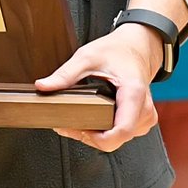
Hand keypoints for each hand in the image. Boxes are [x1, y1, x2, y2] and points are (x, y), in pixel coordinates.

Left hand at [35, 23, 160, 151]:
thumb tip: (43, 86)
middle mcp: (143, 109)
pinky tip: (91, 121)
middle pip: (115, 139)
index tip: (76, 129)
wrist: (136, 47)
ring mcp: (144, 117)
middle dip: (88, 135)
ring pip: (117, 140)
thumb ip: (65, 74)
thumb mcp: (87, 57)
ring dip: (95, 135)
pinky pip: (121, 135)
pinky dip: (104, 131)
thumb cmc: (117, 51)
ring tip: (77, 120)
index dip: (96, 137)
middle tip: (67, 123)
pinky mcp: (140, 121)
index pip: (121, 131)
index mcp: (133, 93)